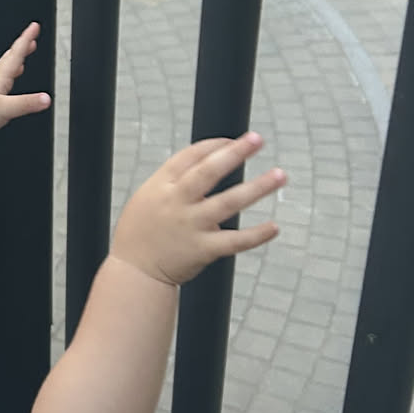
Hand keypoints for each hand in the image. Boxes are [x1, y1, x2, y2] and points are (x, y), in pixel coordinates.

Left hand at [0, 23, 51, 150]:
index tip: (33, 27)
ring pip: (2, 74)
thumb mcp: (6, 109)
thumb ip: (27, 103)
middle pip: (8, 61)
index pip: (16, 54)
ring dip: (12, 66)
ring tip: (20, 63)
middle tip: (29, 40)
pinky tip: (5, 93)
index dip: (26, 39)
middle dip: (20, 49)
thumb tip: (46, 99)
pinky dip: (5, 86)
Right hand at [111, 133, 283, 285]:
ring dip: (257, 187)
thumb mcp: (148, 197)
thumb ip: (175, 182)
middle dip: (235, 153)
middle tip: (257, 139)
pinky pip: (234, 241)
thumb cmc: (141, 233)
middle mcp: (176, 202)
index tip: (235, 140)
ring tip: (279, 175)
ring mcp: (191, 225)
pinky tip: (274, 227)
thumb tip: (208, 162)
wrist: (133, 273)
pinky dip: (256, 235)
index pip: (190, 156)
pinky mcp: (202, 249)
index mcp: (161, 185)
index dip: (215, 145)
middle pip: (208, 171)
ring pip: (229, 202)